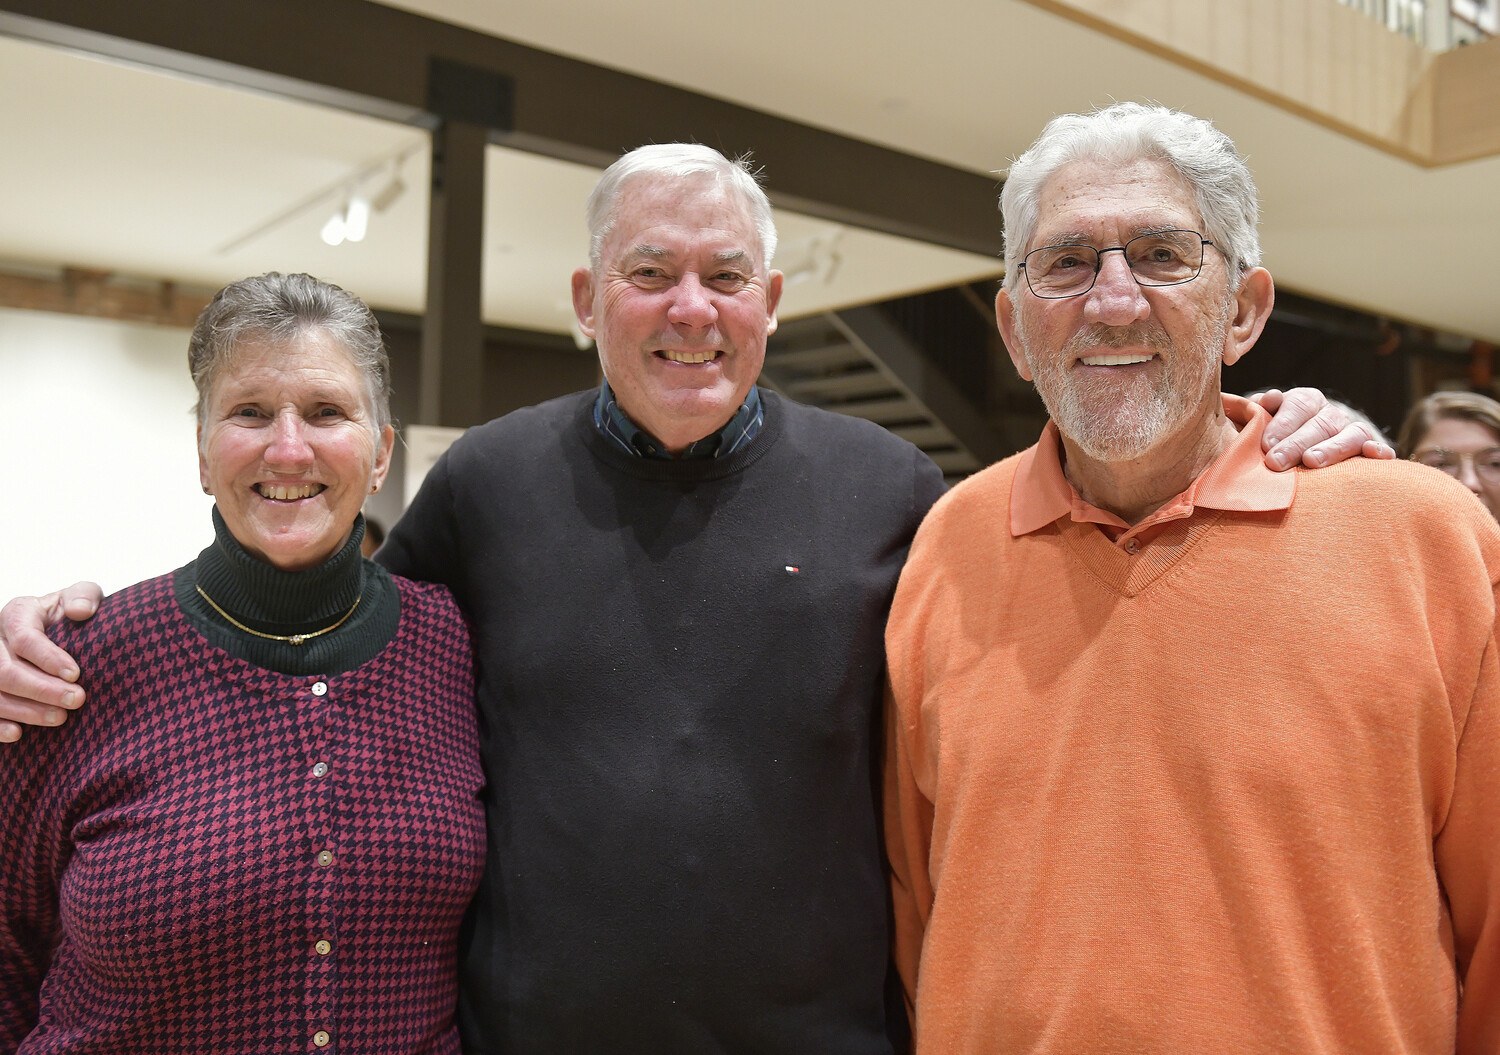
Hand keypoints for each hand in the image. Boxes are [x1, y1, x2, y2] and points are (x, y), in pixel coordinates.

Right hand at [0, 583, 101, 741]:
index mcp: (17, 613)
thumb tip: (81, 611)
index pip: (24, 637)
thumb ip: (83, 596)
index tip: (76, 674)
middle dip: (41, 689)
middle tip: (77, 700)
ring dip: (24, 709)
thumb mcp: (81, 597)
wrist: (60, 632)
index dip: (48, 657)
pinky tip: (18, 733)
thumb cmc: (71, 615)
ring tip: (60, 718)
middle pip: (6, 670)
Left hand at [1252, 388, 1395, 469]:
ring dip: (1333, 447)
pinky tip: (1371, 453)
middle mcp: (1331, 414)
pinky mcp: (1369, 450)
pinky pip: (1381, 448)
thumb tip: (1271, 398)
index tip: (1266, 443)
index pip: (1298, 405)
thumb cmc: (1270, 441)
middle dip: (1296, 443)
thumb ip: (1259, 412)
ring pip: (1352, 433)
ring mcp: (1352, 431)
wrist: (1293, 456)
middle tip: (1276, 461)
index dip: (1282, 423)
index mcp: (1306, 401)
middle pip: (1320, 423)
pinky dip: (1379, 450)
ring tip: (1311, 461)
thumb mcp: (1259, 423)